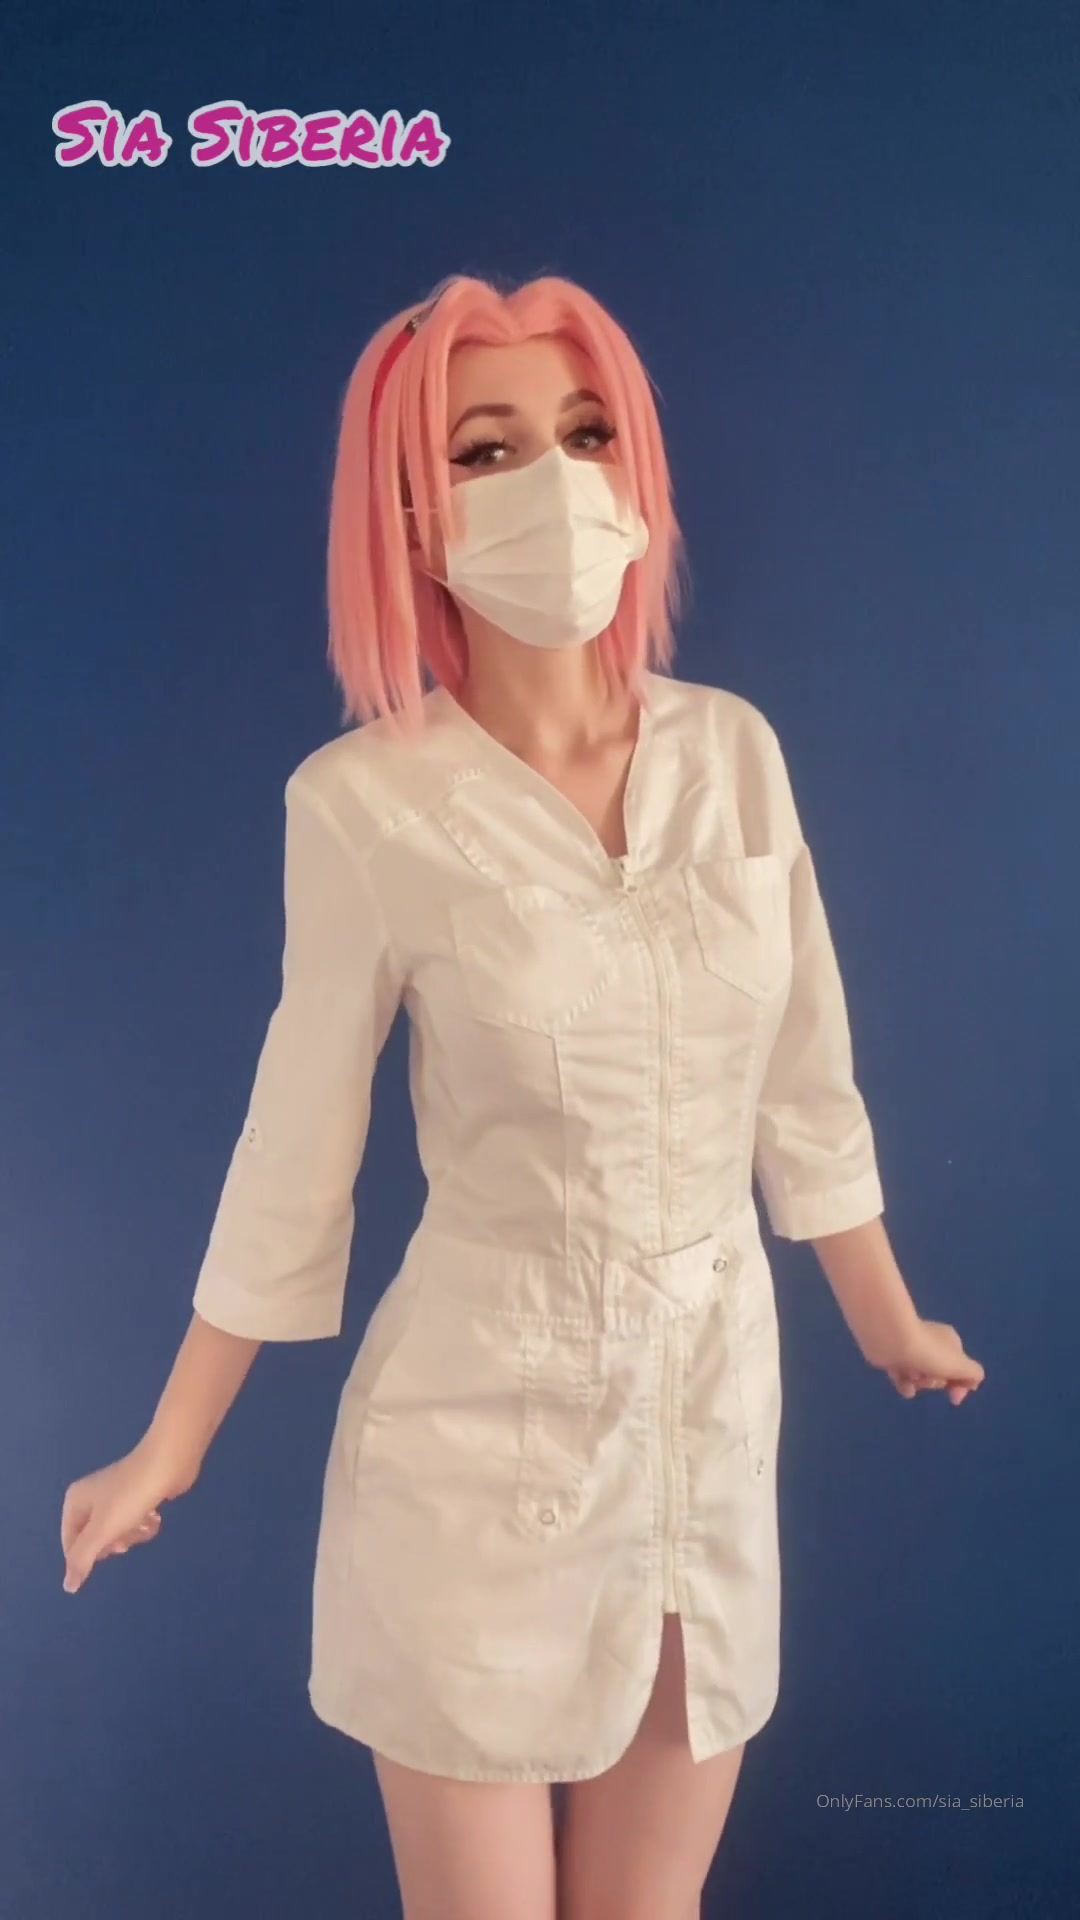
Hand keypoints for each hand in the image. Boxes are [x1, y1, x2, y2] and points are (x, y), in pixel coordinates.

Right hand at [60, 1432, 199, 1593]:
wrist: (168, 1464)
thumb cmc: (130, 1497)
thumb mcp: (102, 1530)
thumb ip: (83, 1559)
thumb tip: (68, 1587)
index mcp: (75, 1501)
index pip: (71, 1544)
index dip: (90, 1553)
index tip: (110, 1549)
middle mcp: (91, 1498)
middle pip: (96, 1540)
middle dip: (115, 1542)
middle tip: (127, 1534)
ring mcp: (115, 1497)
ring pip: (118, 1533)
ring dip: (134, 1534)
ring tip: (146, 1522)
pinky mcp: (137, 1497)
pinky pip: (134, 1522)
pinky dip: (145, 1524)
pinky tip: (156, 1516)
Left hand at [875, 1317, 984, 1403]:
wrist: (890, 1339)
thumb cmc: (929, 1352)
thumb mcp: (960, 1366)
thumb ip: (973, 1374)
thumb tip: (970, 1384)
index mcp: (951, 1342)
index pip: (961, 1370)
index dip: (960, 1386)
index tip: (954, 1399)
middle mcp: (932, 1343)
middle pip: (940, 1375)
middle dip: (934, 1381)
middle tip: (928, 1375)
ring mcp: (911, 1348)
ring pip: (920, 1378)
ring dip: (918, 1382)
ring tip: (911, 1375)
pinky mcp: (893, 1355)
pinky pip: (902, 1376)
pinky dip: (903, 1382)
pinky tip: (901, 1382)